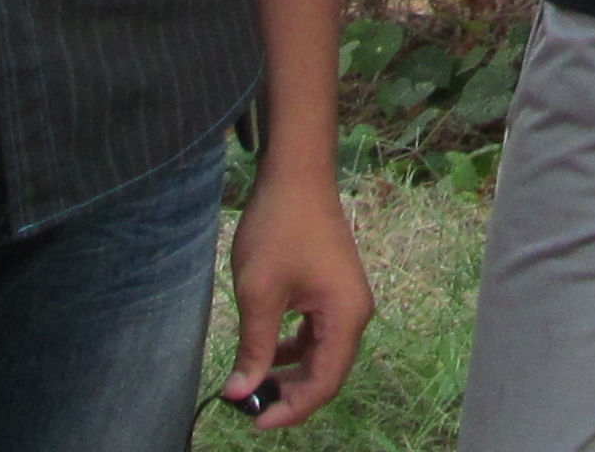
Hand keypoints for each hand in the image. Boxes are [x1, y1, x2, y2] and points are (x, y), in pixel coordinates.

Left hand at [220, 163, 373, 426]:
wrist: (296, 175)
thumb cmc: (278, 229)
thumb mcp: (259, 293)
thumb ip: (254, 348)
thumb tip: (239, 393)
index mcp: (346, 317)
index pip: (324, 383)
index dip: (291, 409)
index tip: (253, 420)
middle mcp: (355, 313)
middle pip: (327, 373)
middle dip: (289, 394)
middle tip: (249, 403)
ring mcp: (347, 300)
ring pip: (322, 355)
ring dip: (291, 373)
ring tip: (254, 381)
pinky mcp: (334, 290)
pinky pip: (318, 334)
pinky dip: (294, 349)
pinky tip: (268, 350)